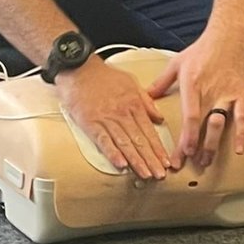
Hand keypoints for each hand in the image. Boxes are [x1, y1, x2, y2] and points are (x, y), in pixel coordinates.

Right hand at [54, 55, 169, 178]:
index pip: (149, 131)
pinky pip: (103, 140)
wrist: (78, 67)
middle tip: (160, 176)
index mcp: (133, 104)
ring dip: (136, 160)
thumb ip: (146, 100)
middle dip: (151, 159)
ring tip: (145, 175)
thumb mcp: (130, 82)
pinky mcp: (90, 122)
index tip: (166, 162)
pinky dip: (112, 153)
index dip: (158, 148)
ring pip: (124, 143)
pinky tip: (120, 164)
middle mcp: (122, 113)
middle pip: (140, 140)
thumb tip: (159, 117)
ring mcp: (106, 119)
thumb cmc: (103, 74)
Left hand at [147, 33, 243, 170]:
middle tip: (191, 164)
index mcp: (192, 84)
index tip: (181, 154)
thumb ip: (161, 82)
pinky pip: (243, 117)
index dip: (186, 137)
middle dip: (197, 148)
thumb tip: (146, 96)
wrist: (229, 36)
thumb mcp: (177, 63)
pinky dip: (242, 134)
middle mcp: (209, 91)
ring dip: (214, 145)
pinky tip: (239, 150)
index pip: (189, 116)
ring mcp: (227, 93)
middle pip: (203, 126)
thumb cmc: (202, 49)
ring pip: (220, 125)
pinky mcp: (242, 94)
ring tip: (207, 160)